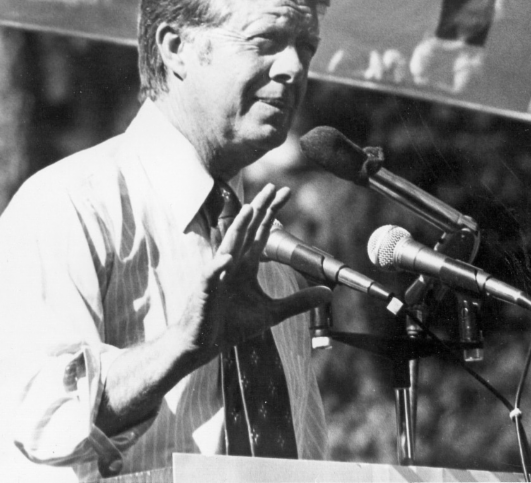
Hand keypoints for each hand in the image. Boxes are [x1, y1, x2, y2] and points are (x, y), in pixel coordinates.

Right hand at [176, 183, 330, 358]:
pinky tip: (226, 258)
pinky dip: (218, 267)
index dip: (272, 213)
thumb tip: (328, 292)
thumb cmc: (230, 325)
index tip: (285, 192)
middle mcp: (231, 264)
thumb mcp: (271, 313)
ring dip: (238, 228)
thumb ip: (298, 301)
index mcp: (245, 266)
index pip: (260, 233)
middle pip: (246, 230)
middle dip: (259, 208)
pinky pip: (211, 276)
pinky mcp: (204, 291)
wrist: (202, 344)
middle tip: (272, 187)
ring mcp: (217, 275)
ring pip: (228, 246)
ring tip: (249, 209)